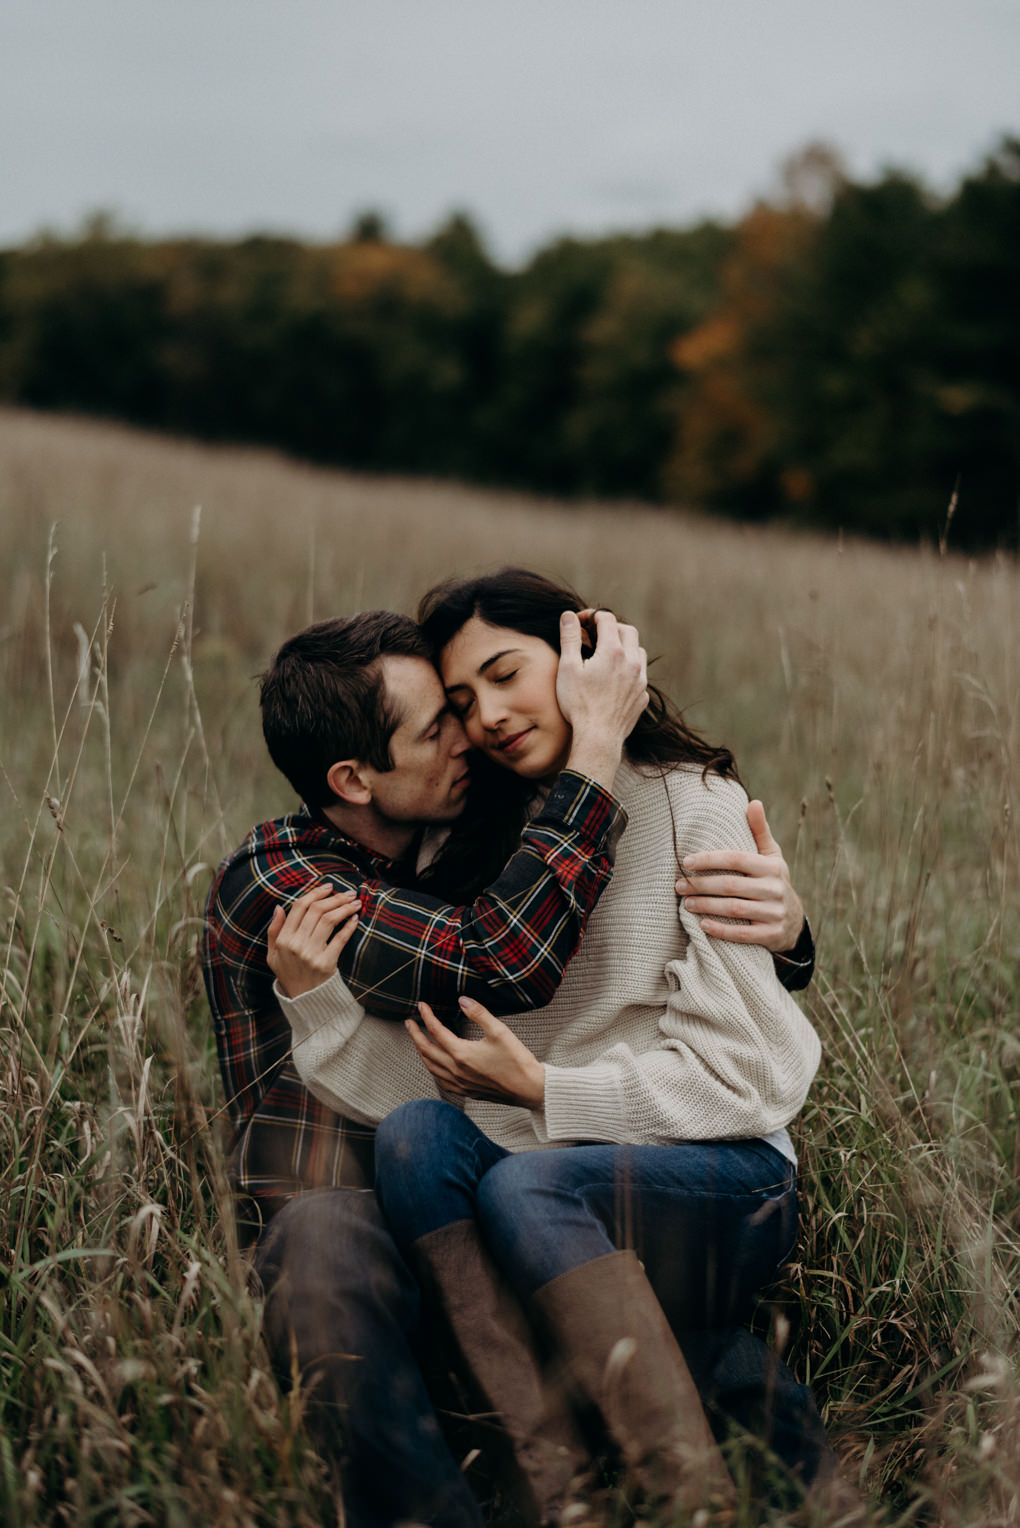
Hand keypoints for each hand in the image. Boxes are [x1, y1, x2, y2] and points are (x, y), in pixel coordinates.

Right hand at [267, 883, 361, 997]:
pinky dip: (350, 925)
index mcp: (283, 939)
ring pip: (329, 920)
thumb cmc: (289, 973)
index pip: (299, 907)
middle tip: (348, 893)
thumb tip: (279, 907)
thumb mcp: (273, 954)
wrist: (304, 1000)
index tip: (328, 887)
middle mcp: (296, 945)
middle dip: (335, 897)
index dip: (315, 893)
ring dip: (344, 907)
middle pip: (317, 910)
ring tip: (355, 902)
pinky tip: (355, 918)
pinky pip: (341, 938)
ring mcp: (311, 954)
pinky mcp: (327, 963)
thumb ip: (274, 930)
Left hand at [406, 997, 545, 1108]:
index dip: (427, 1016)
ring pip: (431, 1067)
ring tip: (418, 1040)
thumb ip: (478, 1014)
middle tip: (409, 1023)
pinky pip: (440, 1080)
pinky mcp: (466, 1091)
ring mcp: (460, 1083)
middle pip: (426, 1051)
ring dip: (421, 1052)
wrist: (529, 1088)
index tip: (422, 1005)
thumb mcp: (499, 1031)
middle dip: (415, 1035)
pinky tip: (434, 1065)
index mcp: (462, 1054)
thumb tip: (462, 1000)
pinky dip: (432, 1069)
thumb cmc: (517, 1060)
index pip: (436, 1031)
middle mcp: (456, 1070)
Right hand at [557, 609, 647, 787]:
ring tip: (606, 654)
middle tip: (593, 635)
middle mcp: (631, 662)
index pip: (606, 619)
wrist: (598, 738)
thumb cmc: (579, 703)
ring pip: (638, 650)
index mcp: (613, 651)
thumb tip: (569, 616)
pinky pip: (640, 674)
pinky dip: (629, 668)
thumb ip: (570, 638)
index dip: (591, 616)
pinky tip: (614, 678)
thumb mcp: (568, 668)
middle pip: (627, 630)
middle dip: (610, 627)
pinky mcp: (642, 696)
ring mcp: (640, 680)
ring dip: (624, 646)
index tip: (579, 623)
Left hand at [675, 800, 805, 952]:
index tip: (686, 861)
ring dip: (706, 906)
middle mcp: (775, 889)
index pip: (736, 859)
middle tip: (678, 885)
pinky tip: (702, 924)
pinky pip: (743, 934)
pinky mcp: (771, 935)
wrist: (794, 922)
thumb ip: (760, 831)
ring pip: (734, 909)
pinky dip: (721, 930)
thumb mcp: (771, 856)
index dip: (710, 859)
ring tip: (686, 902)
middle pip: (731, 885)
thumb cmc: (773, 881)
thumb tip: (754, 802)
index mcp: (772, 867)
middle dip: (701, 885)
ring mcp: (774, 913)